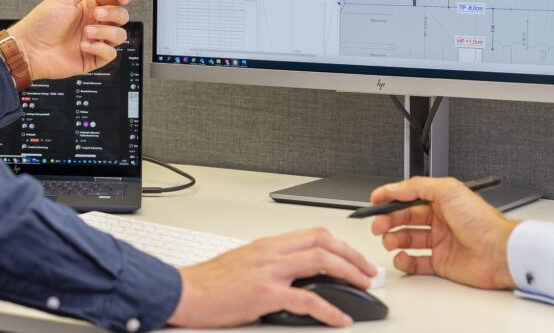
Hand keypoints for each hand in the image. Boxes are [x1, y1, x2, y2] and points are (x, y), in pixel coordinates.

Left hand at [8, 0, 130, 80]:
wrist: (29, 49)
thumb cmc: (42, 21)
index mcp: (89, 5)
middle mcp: (94, 22)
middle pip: (121, 16)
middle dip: (112, 14)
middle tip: (95, 14)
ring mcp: (94, 41)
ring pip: (119, 35)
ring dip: (106, 32)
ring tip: (86, 32)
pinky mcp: (92, 59)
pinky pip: (110, 54)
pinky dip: (100, 48)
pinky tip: (84, 45)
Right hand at [170, 228, 378, 327]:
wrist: (185, 292)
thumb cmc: (210, 282)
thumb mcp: (246, 264)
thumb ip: (271, 263)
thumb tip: (296, 274)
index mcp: (269, 244)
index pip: (314, 233)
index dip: (341, 244)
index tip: (355, 258)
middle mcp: (272, 252)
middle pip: (324, 243)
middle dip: (352, 256)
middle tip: (368, 273)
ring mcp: (269, 271)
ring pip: (320, 262)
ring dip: (349, 274)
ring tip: (363, 288)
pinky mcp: (264, 294)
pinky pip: (306, 299)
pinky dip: (329, 310)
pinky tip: (340, 319)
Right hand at [367, 176, 517, 289]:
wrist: (500, 253)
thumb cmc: (482, 221)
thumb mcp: (448, 191)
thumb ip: (418, 186)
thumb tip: (396, 187)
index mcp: (441, 200)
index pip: (409, 197)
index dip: (391, 197)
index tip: (375, 200)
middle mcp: (440, 220)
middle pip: (405, 218)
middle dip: (388, 220)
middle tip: (378, 225)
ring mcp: (440, 242)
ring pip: (408, 239)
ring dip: (394, 239)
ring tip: (389, 241)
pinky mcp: (441, 263)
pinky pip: (416, 262)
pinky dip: (405, 261)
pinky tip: (401, 258)